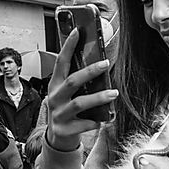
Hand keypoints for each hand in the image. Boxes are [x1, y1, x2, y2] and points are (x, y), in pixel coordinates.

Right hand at [46, 29, 118, 150]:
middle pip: (72, 81)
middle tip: (105, 63)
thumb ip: (78, 80)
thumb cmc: (67, 109)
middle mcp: (54, 98)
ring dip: (98, 97)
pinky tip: (105, 119)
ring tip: (114, 93)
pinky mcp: (65, 129)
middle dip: (90, 71)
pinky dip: (97, 121)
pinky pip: (86, 123)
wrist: (58, 137)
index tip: (77, 31)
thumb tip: (99, 62)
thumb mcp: (67, 93)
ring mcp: (58, 114)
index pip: (60, 62)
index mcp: (55, 85)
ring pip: (80, 103)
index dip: (68, 46)